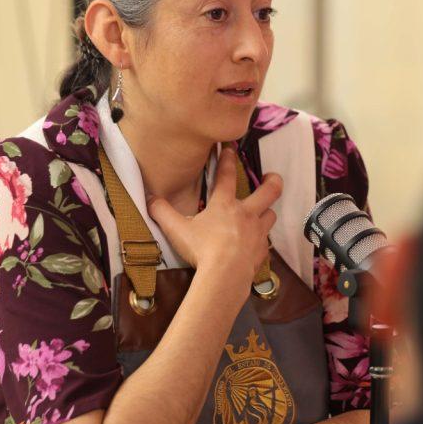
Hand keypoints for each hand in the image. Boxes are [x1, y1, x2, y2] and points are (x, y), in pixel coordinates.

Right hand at [147, 146, 281, 278]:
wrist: (225, 275)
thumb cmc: (202, 250)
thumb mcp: (176, 230)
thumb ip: (162, 212)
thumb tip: (149, 199)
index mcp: (224, 205)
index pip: (226, 175)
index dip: (228, 159)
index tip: (230, 148)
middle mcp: (246, 214)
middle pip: (269, 190)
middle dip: (273, 180)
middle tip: (271, 177)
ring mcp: (258, 232)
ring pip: (271, 215)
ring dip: (266, 212)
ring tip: (261, 212)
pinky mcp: (262, 251)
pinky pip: (266, 241)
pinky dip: (261, 240)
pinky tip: (254, 243)